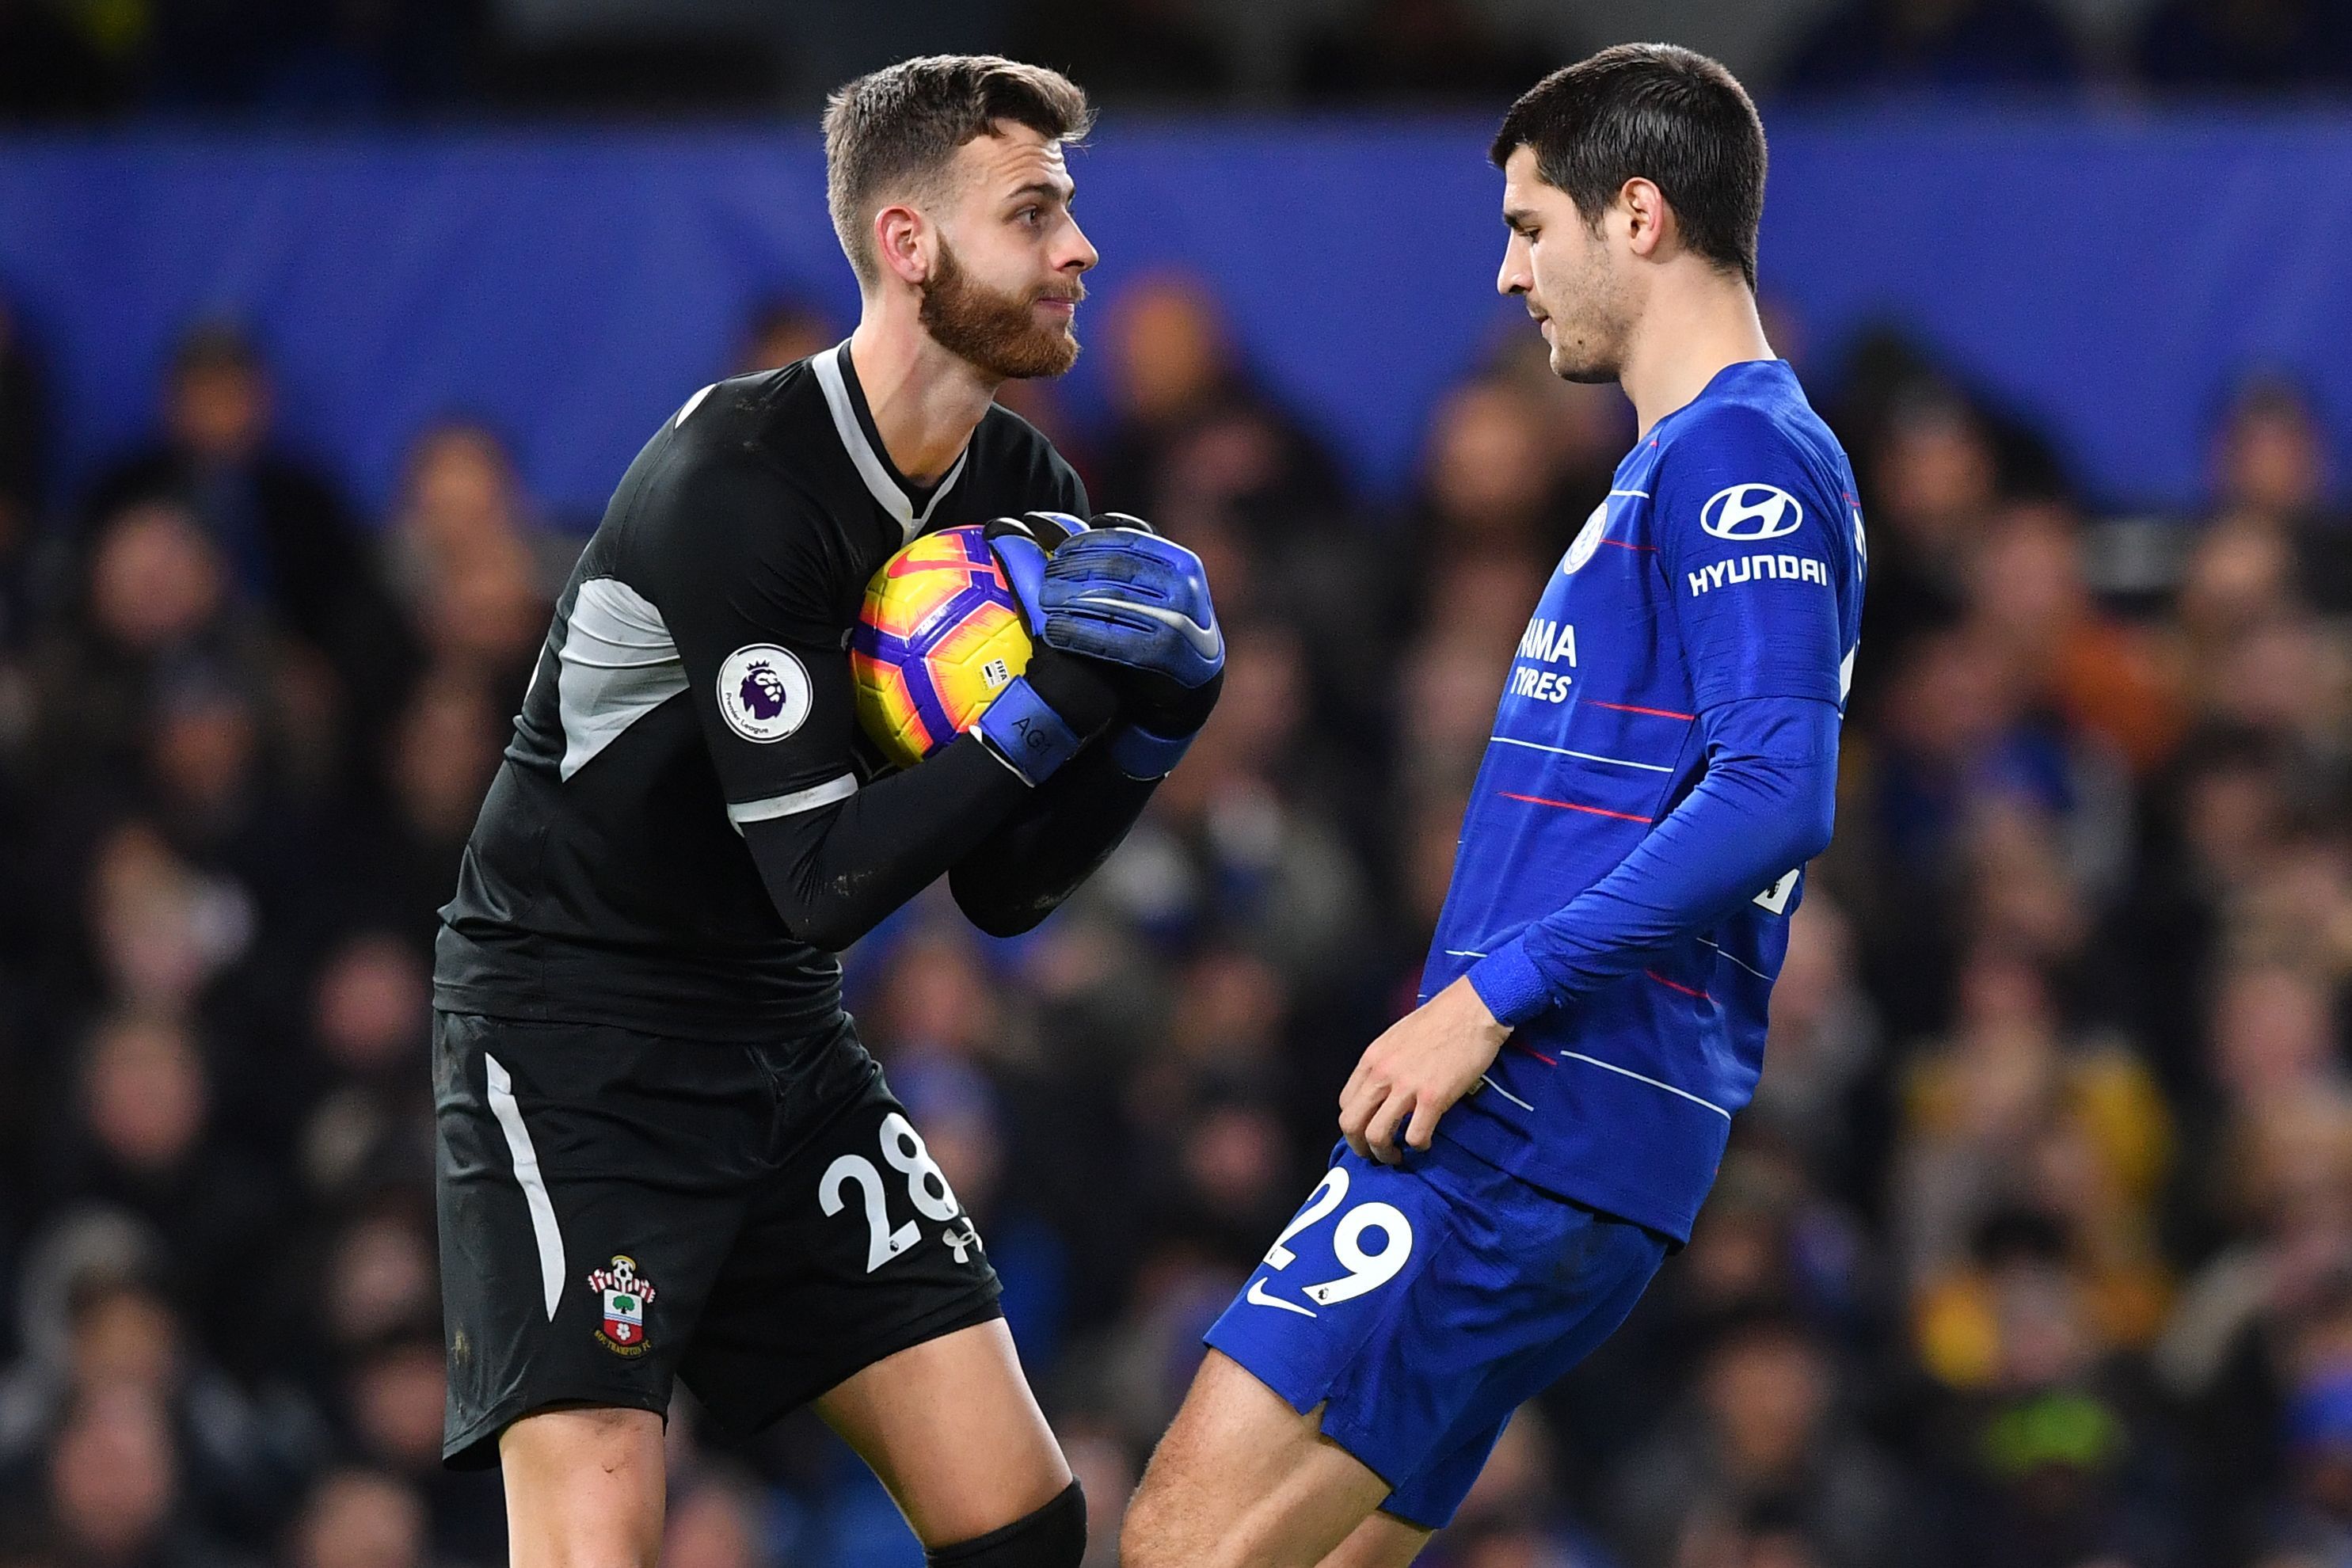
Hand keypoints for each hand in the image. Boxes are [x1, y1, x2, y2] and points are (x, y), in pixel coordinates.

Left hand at [1038, 526, 1224, 710]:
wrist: (1193, 680)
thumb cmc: (1166, 624)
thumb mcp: (1162, 586)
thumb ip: (1135, 557)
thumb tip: (1096, 520)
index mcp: (1183, 563)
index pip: (1128, 541)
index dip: (1088, 544)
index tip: (1059, 552)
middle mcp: (1186, 588)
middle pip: (1116, 568)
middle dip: (1073, 570)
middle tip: (1045, 579)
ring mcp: (1180, 620)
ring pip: (1110, 600)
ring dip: (1069, 599)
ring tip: (1043, 601)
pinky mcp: (1166, 653)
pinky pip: (1112, 637)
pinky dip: (1078, 632)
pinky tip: (1054, 631)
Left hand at [1338, 978, 1509, 1165]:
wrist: (1472, 1009)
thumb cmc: (1440, 1019)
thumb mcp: (1397, 1037)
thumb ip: (1385, 1064)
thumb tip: (1382, 1090)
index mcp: (1372, 1058)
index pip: (1345, 1102)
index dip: (1354, 1124)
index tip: (1367, 1131)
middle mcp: (1382, 1073)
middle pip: (1351, 1123)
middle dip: (1360, 1147)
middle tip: (1375, 1155)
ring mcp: (1406, 1086)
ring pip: (1377, 1135)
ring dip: (1385, 1154)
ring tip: (1397, 1156)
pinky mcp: (1434, 1097)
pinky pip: (1416, 1135)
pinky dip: (1418, 1146)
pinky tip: (1425, 1142)